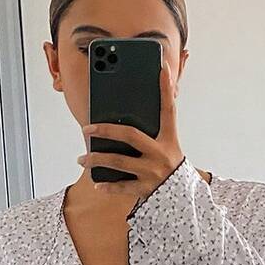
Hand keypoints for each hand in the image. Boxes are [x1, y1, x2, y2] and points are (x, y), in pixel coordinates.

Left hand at [76, 59, 183, 201]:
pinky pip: (123, 187)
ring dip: (97, 160)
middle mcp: (160, 154)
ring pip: (119, 162)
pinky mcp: (146, 189)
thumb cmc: (169, 163)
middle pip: (130, 135)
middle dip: (106, 130)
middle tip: (86, 129)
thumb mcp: (169, 143)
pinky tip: (96, 184)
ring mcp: (152, 172)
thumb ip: (158, 123)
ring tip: (82, 159)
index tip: (162, 69)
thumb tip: (148, 97)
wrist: (183, 195)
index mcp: (168, 139)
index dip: (166, 89)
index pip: (168, 110)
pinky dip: (108, 187)